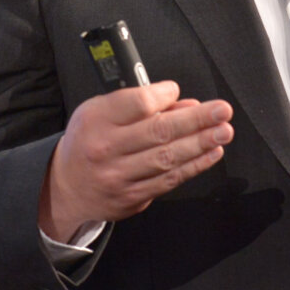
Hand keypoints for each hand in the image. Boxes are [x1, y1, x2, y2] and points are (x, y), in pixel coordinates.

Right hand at [39, 81, 233, 241]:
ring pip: (167, 159)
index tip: (178, 91)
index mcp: (96, 120)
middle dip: (196, 121)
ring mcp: (119, 177)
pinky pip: (169, 180)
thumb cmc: (88, 140)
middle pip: (158, 132)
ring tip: (223, 131)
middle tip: (222, 111)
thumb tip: (184, 104)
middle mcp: (106, 149)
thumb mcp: (100, 112)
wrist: (66, 187)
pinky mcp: (132, 198)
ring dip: (201, 144)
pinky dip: (194, 166)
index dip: (163, 96)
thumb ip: (140, 105)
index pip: (136, 104)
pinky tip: (211, 153)